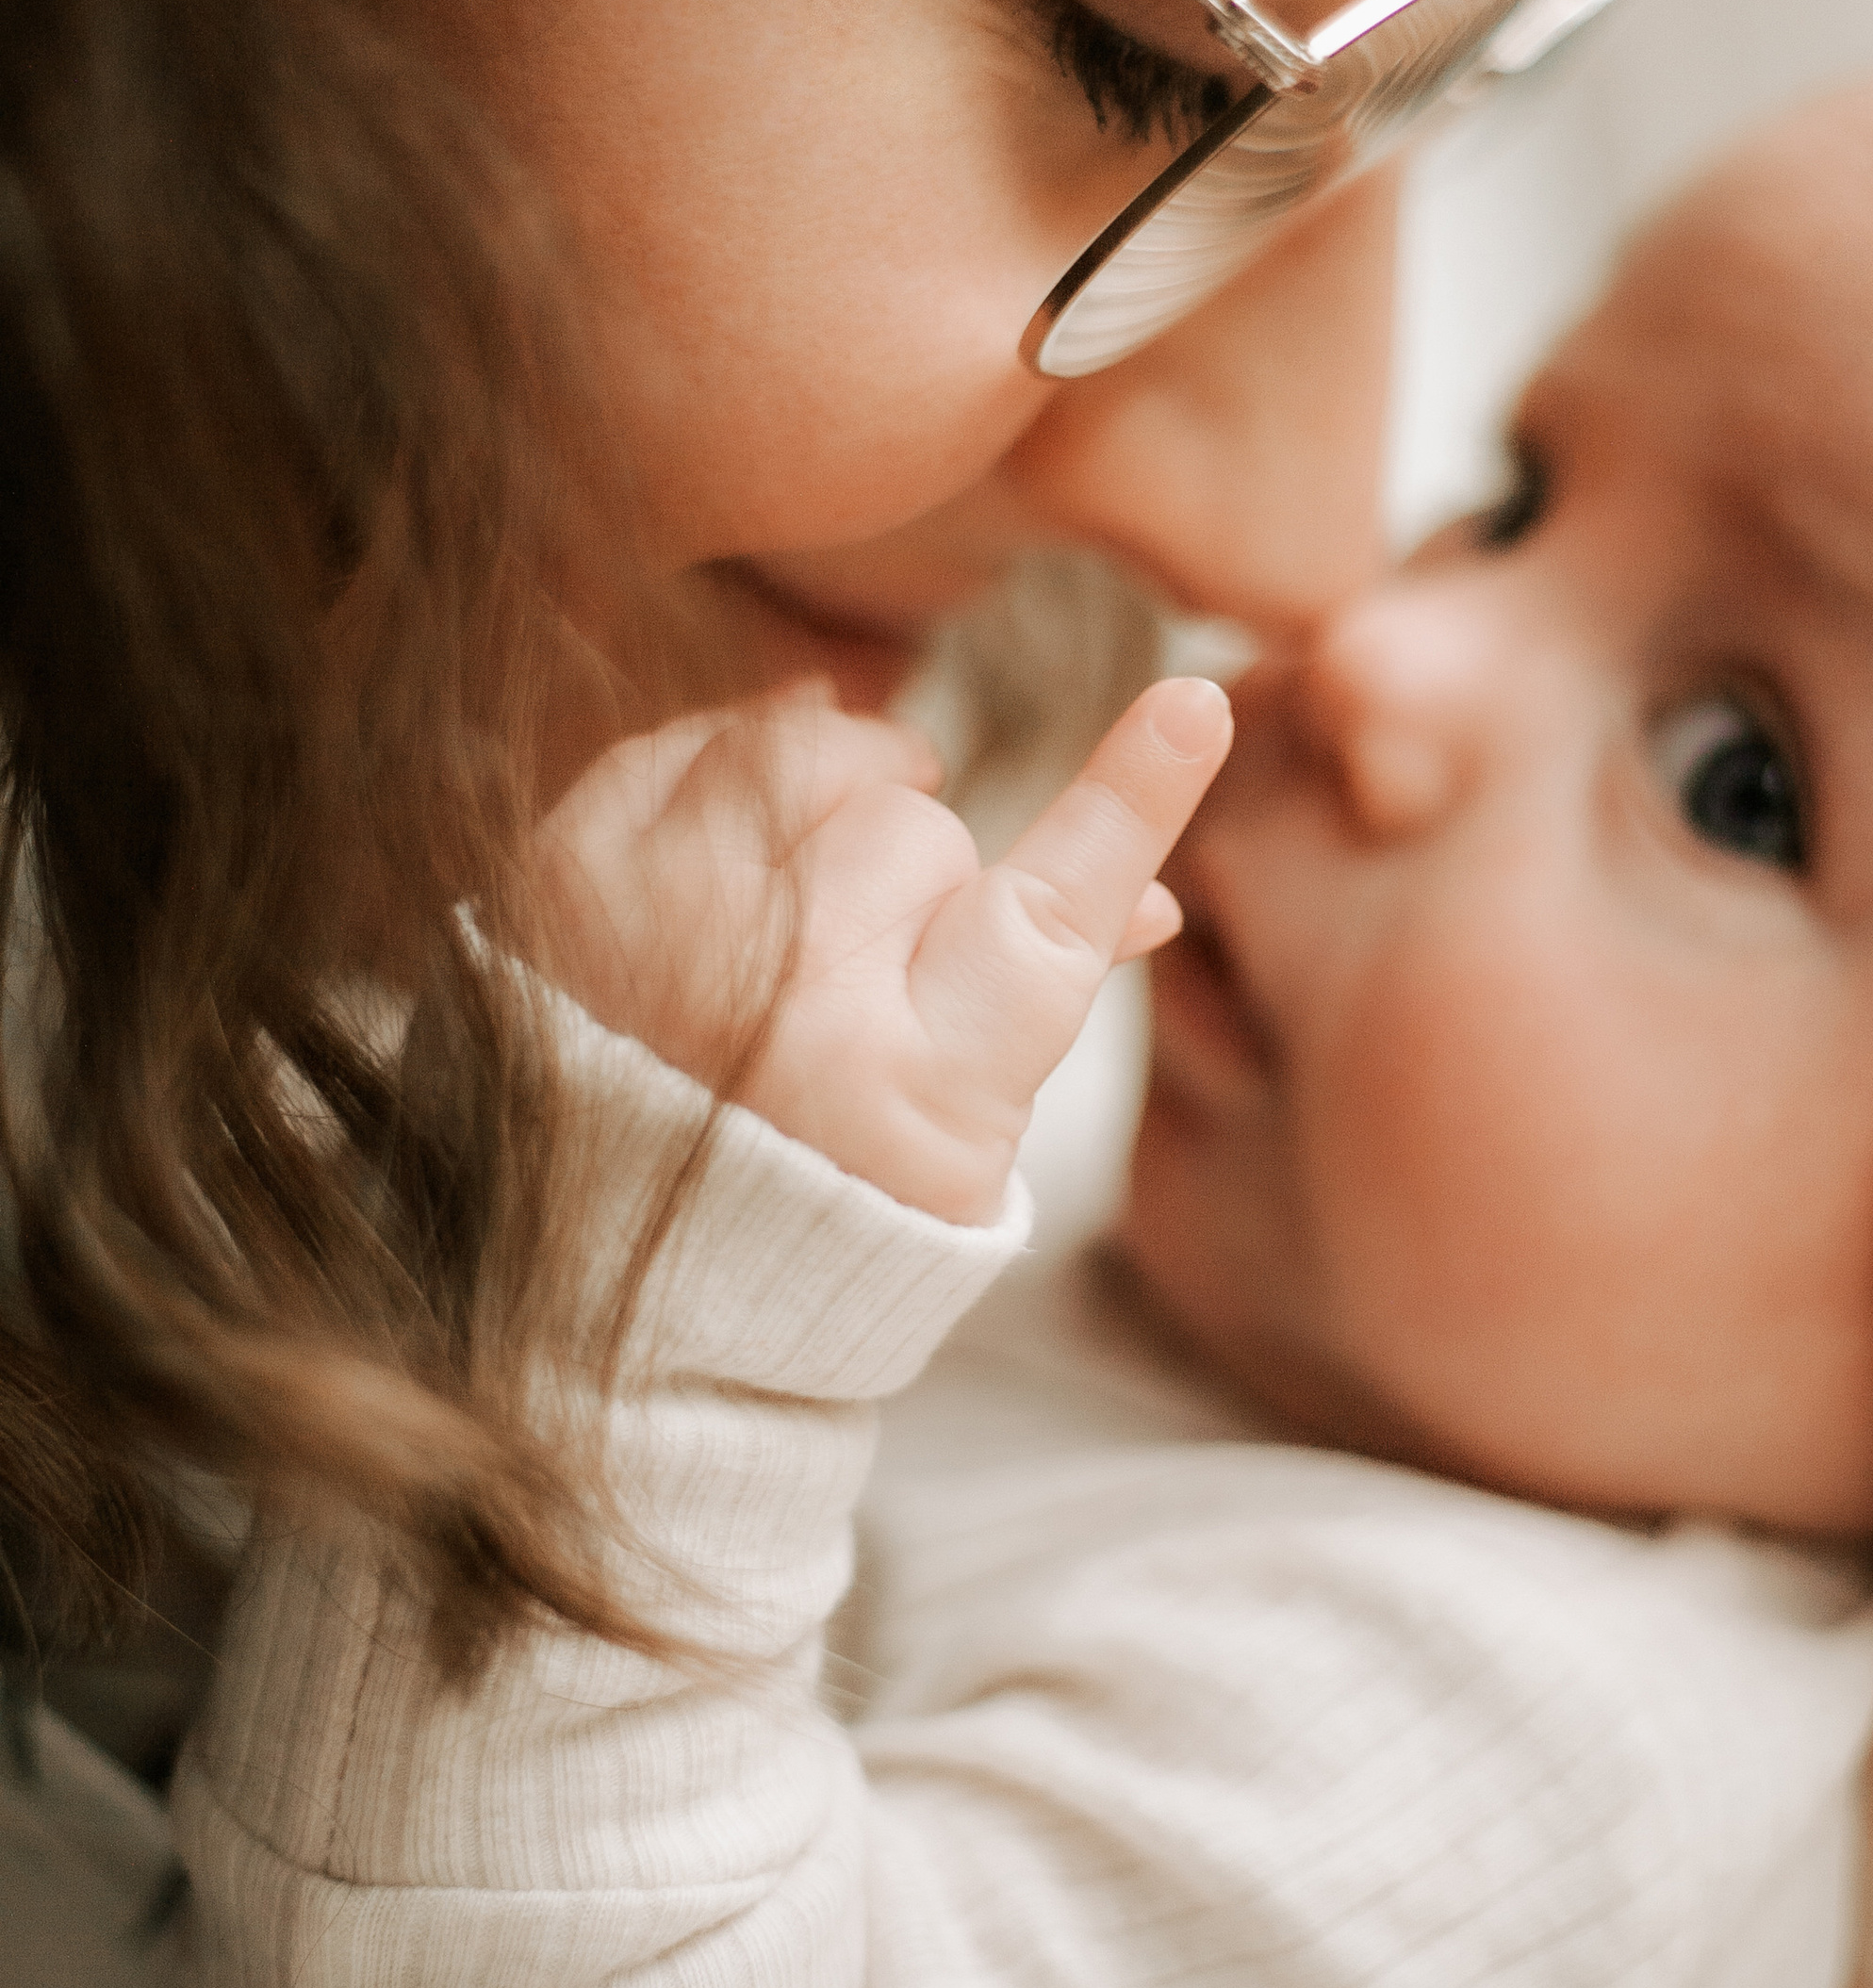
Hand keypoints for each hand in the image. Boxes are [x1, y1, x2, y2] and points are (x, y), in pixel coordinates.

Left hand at [529, 675, 1231, 1223]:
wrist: (606, 1280)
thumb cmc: (815, 1198)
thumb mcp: (958, 1141)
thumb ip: (1046, 995)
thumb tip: (1155, 901)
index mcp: (912, 1097)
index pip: (1049, 910)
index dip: (1130, 801)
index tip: (1190, 707)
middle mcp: (785, 1015)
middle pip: (917, 834)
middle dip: (912, 877)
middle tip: (875, 959)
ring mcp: (662, 940)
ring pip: (802, 758)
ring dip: (826, 799)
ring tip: (813, 880)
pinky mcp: (566, 890)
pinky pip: (684, 748)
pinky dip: (724, 767)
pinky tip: (737, 830)